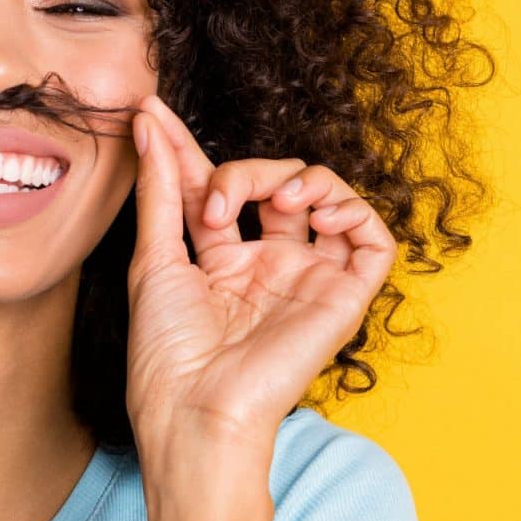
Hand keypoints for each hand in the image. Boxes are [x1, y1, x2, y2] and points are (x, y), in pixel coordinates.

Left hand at [123, 94, 398, 464]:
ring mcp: (306, 279)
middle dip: (244, 170)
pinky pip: (374, 241)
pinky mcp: (343, 298)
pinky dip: (356, 213)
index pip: (211, 186)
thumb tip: (147, 123)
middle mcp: (266, 265)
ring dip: (302, 178)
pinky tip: (322, 214)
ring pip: (325, 198)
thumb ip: (159, 189)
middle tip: (215, 198)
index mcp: (218, 261)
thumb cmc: (167, 352)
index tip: (152, 111)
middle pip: (271, 182)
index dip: (186, 148)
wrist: (197, 409)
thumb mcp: (153, 258)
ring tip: (277, 198)